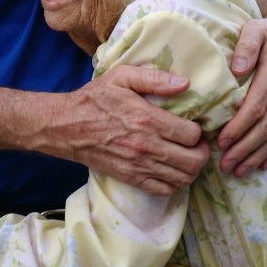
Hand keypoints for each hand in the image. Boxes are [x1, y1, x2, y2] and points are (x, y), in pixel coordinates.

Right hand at [44, 67, 209, 195]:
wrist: (65, 126)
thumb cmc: (94, 99)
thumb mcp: (121, 77)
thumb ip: (154, 79)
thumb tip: (185, 83)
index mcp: (147, 120)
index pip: (192, 134)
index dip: (199, 131)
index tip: (194, 126)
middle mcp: (146, 146)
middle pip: (193, 161)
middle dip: (202, 153)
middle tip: (197, 144)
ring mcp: (138, 166)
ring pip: (182, 178)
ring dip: (191, 169)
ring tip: (187, 156)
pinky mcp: (130, 178)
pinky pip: (164, 190)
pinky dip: (174, 183)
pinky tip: (170, 169)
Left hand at [216, 8, 266, 174]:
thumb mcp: (258, 28)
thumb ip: (247, 45)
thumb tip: (237, 69)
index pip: (256, 107)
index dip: (239, 127)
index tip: (221, 142)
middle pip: (266, 127)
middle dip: (245, 149)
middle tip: (226, 166)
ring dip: (258, 156)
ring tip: (239, 171)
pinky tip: (262, 165)